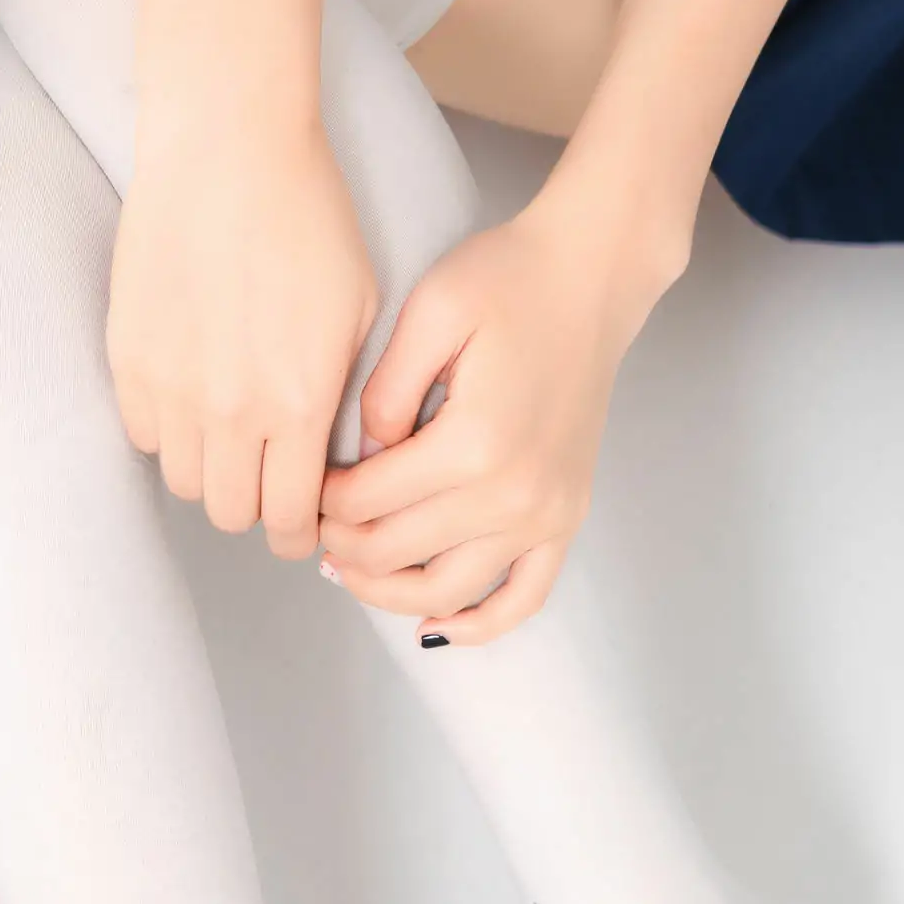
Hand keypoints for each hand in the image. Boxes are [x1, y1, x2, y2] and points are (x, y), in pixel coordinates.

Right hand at [108, 116, 377, 552]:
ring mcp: (171, 387)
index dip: (301, 534)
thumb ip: (345, 394)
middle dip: (257, 506)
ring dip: (210, 470)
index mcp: (297, 405)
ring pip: (183, 481)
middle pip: (231, 513)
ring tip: (232, 434)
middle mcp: (230, 411)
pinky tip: (193, 394)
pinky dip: (168, 431)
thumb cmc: (312, 219)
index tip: (306, 524)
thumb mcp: (362, 311)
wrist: (229, 149)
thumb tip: (337, 456)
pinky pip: (143, 433)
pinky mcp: (128, 357)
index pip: (291, 519)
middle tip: (270, 479)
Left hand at [316, 184, 685, 642]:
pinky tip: (432, 626)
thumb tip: (361, 460)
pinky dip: (477, 624)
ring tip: (352, 569)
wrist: (592, 278)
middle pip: (397, 552)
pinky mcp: (568, 518)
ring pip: (447, 591)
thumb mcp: (429, 312)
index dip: (324, 500)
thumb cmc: (511, 281)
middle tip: (318, 523)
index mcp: (473, 444)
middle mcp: (514, 495)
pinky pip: (523, 598)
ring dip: (387, 591)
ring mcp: (546, 515)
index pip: (368, 502)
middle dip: (343, 544)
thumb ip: (383, 393)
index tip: (311, 483)